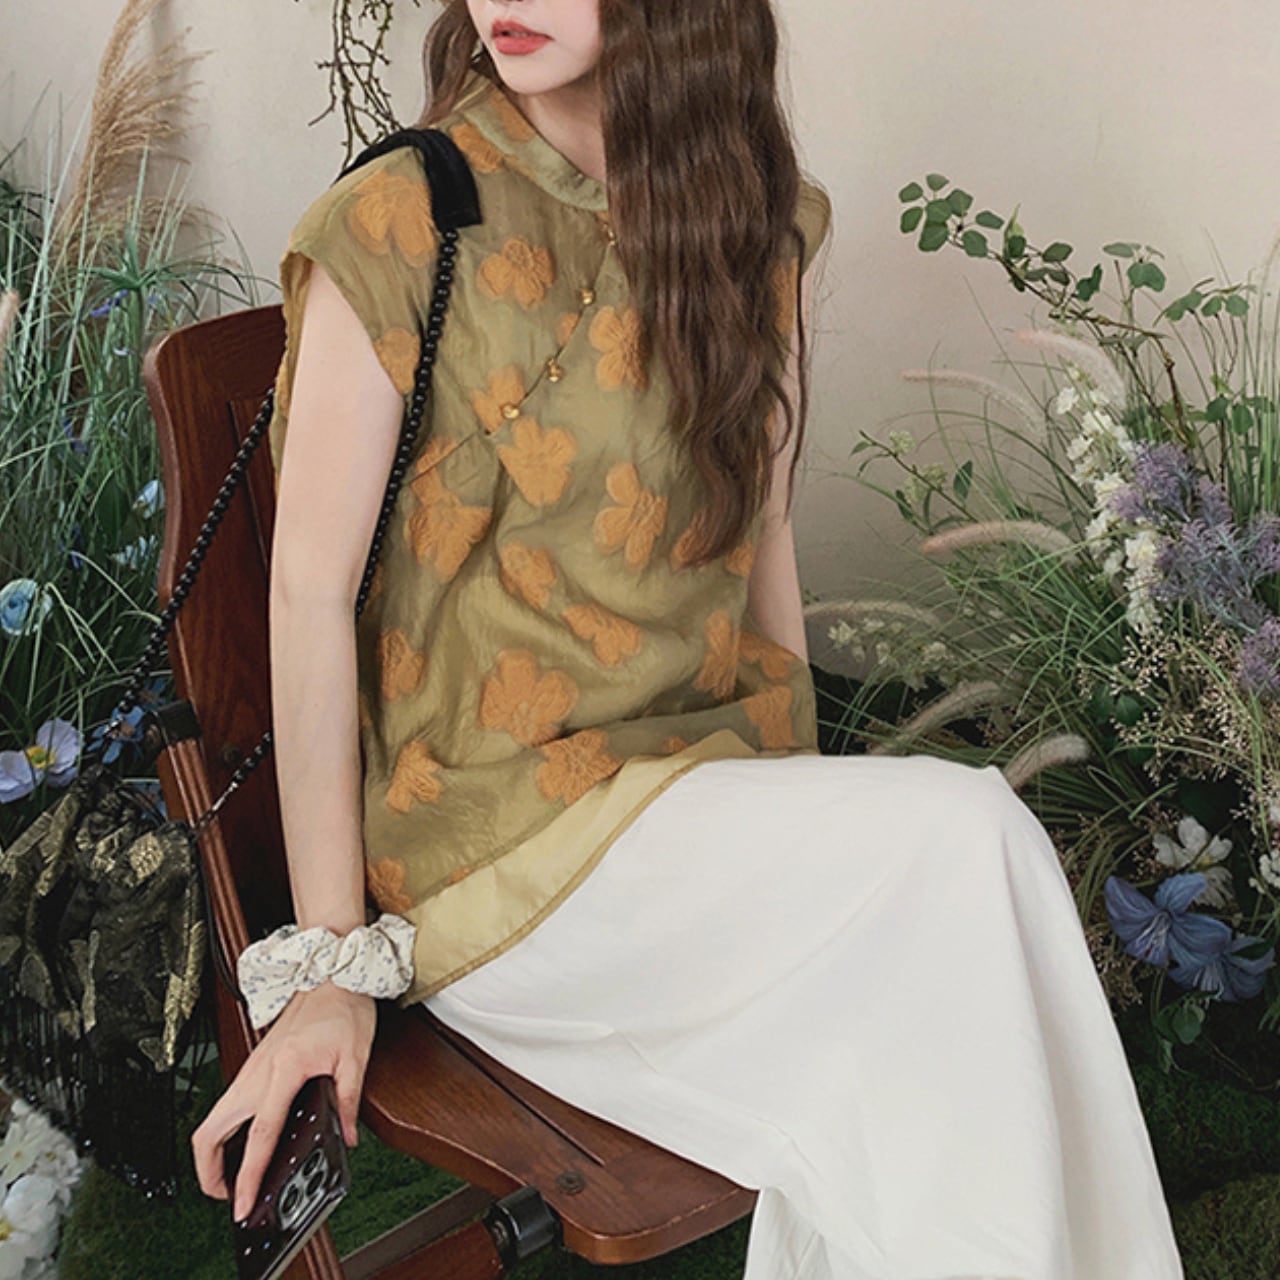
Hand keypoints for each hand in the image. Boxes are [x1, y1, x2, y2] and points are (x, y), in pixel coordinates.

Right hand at [191, 982, 375, 1220]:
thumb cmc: (342, 1007)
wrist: (331, 972)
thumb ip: (349, 1100)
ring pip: (215, 1118)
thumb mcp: (355, 1056)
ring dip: (215, 1151)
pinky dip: (228, 1130)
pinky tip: (247, 1142)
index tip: (242, 1203)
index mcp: (283, 1070)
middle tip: (227, 1196)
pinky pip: (229, 1105)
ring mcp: (251, 1068)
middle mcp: (257, 1072)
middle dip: (209, 1171)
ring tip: (235, 1177)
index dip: (248, 1176)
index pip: (260, 1136)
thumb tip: (346, 1136)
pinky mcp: (254, 1065)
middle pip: (210, 1132)